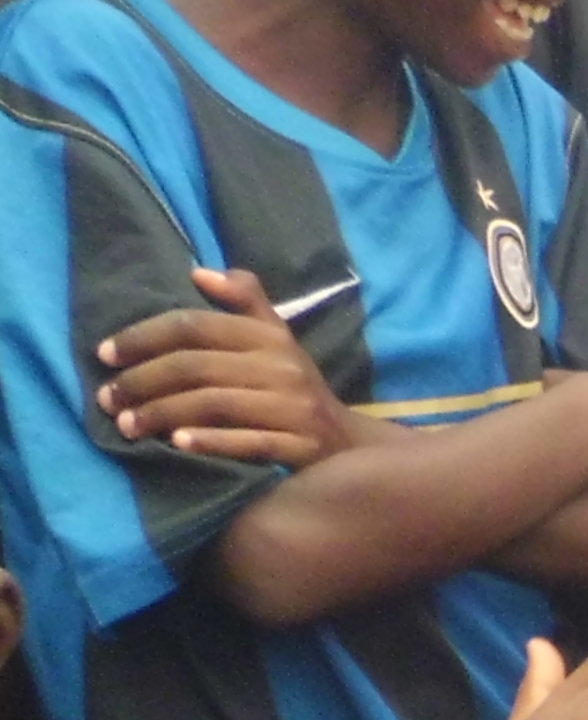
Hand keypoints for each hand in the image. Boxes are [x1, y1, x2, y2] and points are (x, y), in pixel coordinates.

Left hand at [97, 264, 360, 460]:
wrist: (350, 444)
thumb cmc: (296, 389)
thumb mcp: (277, 339)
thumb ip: (245, 301)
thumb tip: (200, 274)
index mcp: (269, 337)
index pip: (194, 326)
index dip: (143, 337)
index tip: (105, 355)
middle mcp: (282, 368)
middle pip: (196, 367)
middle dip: (142, 382)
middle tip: (108, 399)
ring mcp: (294, 408)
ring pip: (215, 403)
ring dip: (163, 414)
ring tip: (128, 427)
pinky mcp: (302, 445)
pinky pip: (250, 442)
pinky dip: (212, 442)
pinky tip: (179, 444)